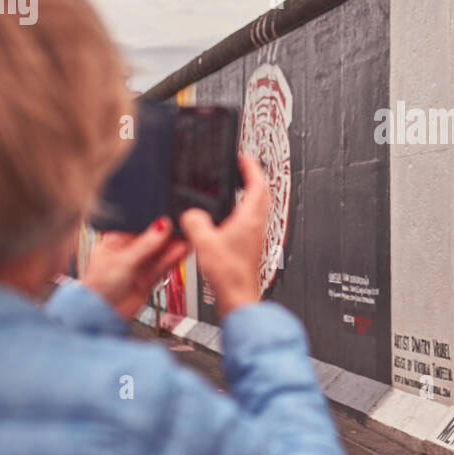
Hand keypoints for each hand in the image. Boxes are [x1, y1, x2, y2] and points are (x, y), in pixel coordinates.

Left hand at [82, 217, 188, 318]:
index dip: (154, 223)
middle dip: (167, 234)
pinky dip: (174, 258)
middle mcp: (128, 252)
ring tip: (187, 238)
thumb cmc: (98, 288)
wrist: (102, 315)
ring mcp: (139, 265)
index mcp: (115, 241)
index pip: (139, 228)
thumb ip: (146, 244)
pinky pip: (163, 265)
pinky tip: (182, 250)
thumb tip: (161, 225)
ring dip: (173, 246)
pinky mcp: (148, 278)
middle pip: (152, 240)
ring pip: (160, 253)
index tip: (169, 218)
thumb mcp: (123, 260)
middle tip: (182, 227)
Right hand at [180, 154, 269, 317]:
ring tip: (238, 186)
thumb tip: (190, 214)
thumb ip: (195, 222)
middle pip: (263, 192)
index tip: (243, 156)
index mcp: (250, 218)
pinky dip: (245, 209)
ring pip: (260, 206)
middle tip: (243, 167)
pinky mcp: (251, 245)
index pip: (257, 184)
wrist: (238, 297)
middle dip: (254, 176)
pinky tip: (230, 216)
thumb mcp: (204, 243)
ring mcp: (256, 235)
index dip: (251, 167)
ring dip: (252, 192)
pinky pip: (252, 219)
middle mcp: (257, 225)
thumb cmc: (229, 274)